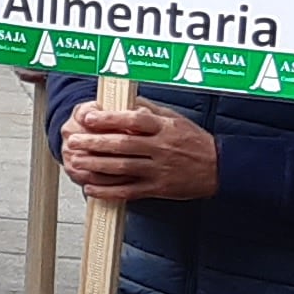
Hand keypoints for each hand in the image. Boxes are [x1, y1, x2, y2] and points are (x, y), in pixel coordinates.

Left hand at [58, 94, 219, 202]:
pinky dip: (108, 191)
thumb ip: (148, 110)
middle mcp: (160, 148)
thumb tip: (122, 102)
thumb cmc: (193, 140)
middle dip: (95, 143)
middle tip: (75, 141)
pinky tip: (91, 189)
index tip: (89, 117)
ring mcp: (159, 170)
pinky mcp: (158, 188)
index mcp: (164, 128)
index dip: (109, 118)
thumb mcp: (174, 119)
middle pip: (123, 145)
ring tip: (76, 162)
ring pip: (123, 168)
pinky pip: (129, 191)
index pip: (134, 120)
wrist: (219, 167)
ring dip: (96, 166)